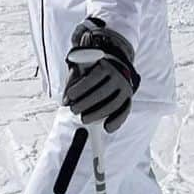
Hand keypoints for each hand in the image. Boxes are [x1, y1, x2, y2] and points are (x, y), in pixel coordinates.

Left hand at [62, 17, 139, 132]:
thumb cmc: (93, 68)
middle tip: (73, 110)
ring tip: (84, 119)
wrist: (114, 65)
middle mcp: (118, 76)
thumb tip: (65, 101)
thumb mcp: (82, 66)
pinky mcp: (128, 98)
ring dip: (98, 114)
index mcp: (106, 66)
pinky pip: (125, 111)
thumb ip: (73, 80)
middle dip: (86, 103)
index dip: (80, 88)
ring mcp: (125, 88)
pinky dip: (117, 121)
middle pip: (103, 92)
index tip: (69, 97)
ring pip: (113, 104)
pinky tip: (107, 128)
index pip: (93, 78)